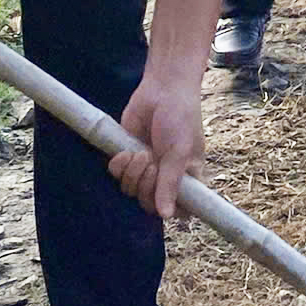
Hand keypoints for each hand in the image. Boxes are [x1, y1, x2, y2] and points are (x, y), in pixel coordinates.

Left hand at [109, 74, 205, 219]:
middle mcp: (167, 177)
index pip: (183, 209)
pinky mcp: (128, 157)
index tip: (164, 201)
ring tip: (140, 154)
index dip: (172, 211)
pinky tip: (126, 151)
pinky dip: (119, 166)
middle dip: (146, 187)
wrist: (162, 90)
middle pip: (150, 204)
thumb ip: (171, 183)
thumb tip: (167, 216)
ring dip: (132, 174)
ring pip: (131, 191)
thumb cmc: (181, 118)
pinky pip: (116, 176)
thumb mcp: (180, 151)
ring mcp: (146, 168)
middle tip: (151, 165)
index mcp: (189, 178)